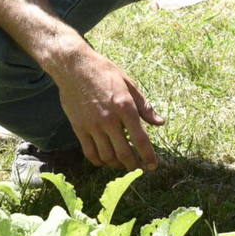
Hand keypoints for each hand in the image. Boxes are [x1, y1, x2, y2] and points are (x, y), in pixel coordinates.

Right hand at [55, 49, 163, 170]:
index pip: (140, 139)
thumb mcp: (129, 83)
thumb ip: (145, 106)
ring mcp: (92, 125)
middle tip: (139, 168)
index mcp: (125, 107)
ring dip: (117, 165)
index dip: (148, 156)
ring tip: (123, 164)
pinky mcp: (79, 128)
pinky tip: (105, 161)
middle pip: (124, 153)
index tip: (153, 166)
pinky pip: (90, 152)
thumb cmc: (104, 72)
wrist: (74, 67)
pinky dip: (99, 161)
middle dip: (134, 165)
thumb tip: (160, 123)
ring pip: (107, 156)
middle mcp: (109, 119)